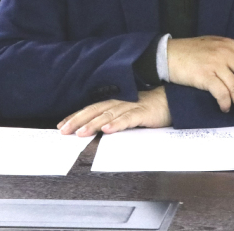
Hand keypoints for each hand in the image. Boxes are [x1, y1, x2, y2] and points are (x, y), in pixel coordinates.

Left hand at [57, 86, 171, 136]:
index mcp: (114, 103)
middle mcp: (120, 103)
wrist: (172, 101)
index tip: (61, 125)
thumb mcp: (127, 114)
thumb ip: (113, 120)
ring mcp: (131, 107)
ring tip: (81, 132)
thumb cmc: (149, 109)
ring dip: (94, 123)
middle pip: (95, 110)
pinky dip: (117, 124)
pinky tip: (108, 130)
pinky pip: (128, 118)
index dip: (76, 116)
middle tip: (64, 130)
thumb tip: (95, 131)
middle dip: (78, 120)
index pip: (91, 109)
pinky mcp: (143, 112)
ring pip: (108, 114)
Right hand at [167, 36, 233, 118]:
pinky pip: (221, 93)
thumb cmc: (189, 51)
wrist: (167, 53)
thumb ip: (228, 52)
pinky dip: (225, 103)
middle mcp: (225, 53)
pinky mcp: (205, 76)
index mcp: (228, 44)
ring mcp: (215, 64)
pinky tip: (225, 108)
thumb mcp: (212, 45)